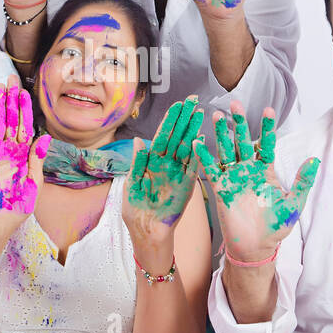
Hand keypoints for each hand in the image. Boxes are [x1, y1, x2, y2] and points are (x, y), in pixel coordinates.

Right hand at [0, 78, 50, 232]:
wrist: (0, 222)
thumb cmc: (19, 206)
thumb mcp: (35, 183)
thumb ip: (37, 160)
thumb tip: (45, 138)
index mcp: (24, 154)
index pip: (25, 126)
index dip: (24, 108)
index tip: (24, 91)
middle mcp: (10, 150)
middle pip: (10, 120)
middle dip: (10, 100)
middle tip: (9, 79)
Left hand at [122, 96, 203, 244]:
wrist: (146, 232)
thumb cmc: (136, 210)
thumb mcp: (132, 184)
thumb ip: (137, 163)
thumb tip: (139, 140)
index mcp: (152, 162)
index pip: (163, 136)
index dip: (170, 120)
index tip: (178, 105)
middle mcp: (166, 165)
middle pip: (177, 137)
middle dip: (185, 119)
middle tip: (193, 101)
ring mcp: (178, 174)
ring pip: (187, 148)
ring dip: (193, 131)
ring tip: (200, 114)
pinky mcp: (186, 186)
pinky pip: (193, 167)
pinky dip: (197, 154)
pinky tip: (201, 139)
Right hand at [195, 102, 318, 261]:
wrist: (256, 247)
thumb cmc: (276, 227)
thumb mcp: (293, 204)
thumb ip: (302, 182)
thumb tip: (315, 160)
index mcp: (266, 171)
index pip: (266, 144)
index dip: (267, 128)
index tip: (269, 111)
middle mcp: (248, 170)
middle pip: (242, 141)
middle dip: (239, 124)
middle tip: (235, 104)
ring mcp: (233, 178)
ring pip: (226, 150)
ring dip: (221, 134)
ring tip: (217, 115)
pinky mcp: (220, 188)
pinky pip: (211, 169)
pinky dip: (204, 157)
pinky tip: (198, 143)